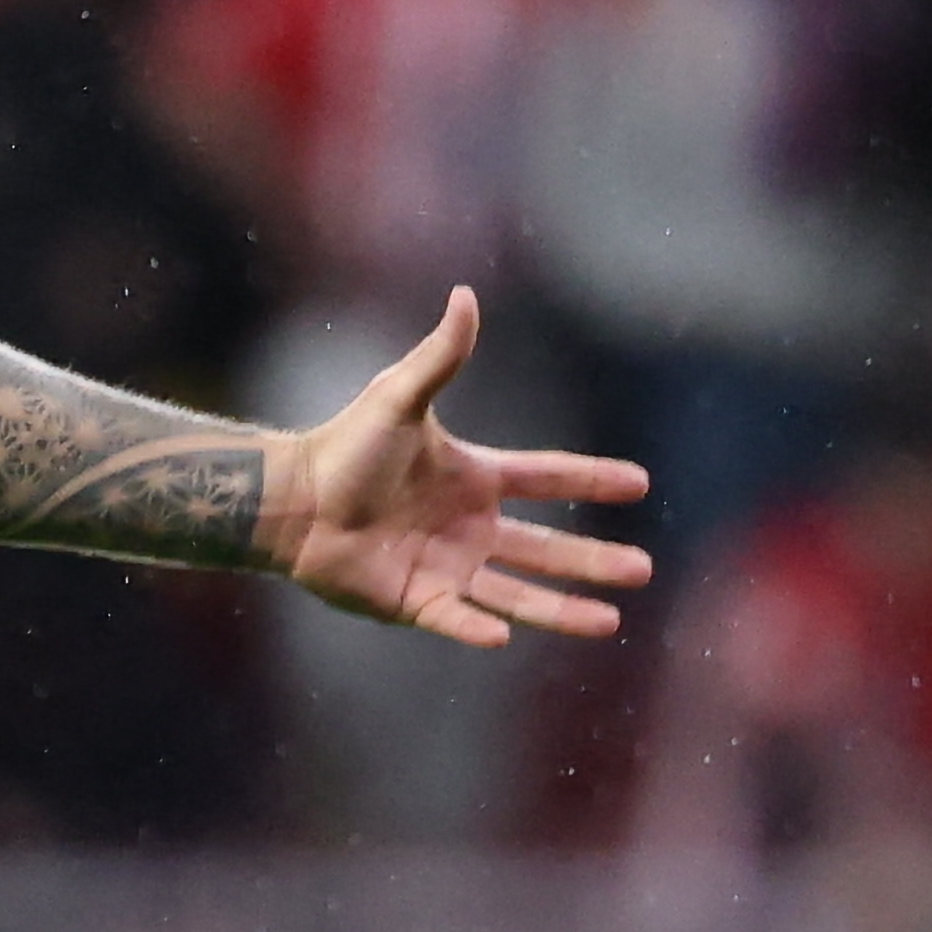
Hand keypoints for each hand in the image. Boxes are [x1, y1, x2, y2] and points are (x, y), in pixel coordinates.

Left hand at [256, 291, 652, 647]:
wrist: (289, 500)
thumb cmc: (341, 447)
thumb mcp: (398, 397)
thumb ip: (440, 354)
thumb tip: (465, 294)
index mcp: (473, 478)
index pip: (546, 477)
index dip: (591, 479)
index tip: (639, 483)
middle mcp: (467, 527)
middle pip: (546, 549)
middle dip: (593, 560)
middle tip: (642, 570)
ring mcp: (444, 566)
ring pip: (515, 593)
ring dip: (562, 607)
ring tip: (610, 620)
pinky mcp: (413, 600)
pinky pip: (455, 619)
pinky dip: (478, 628)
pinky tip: (507, 637)